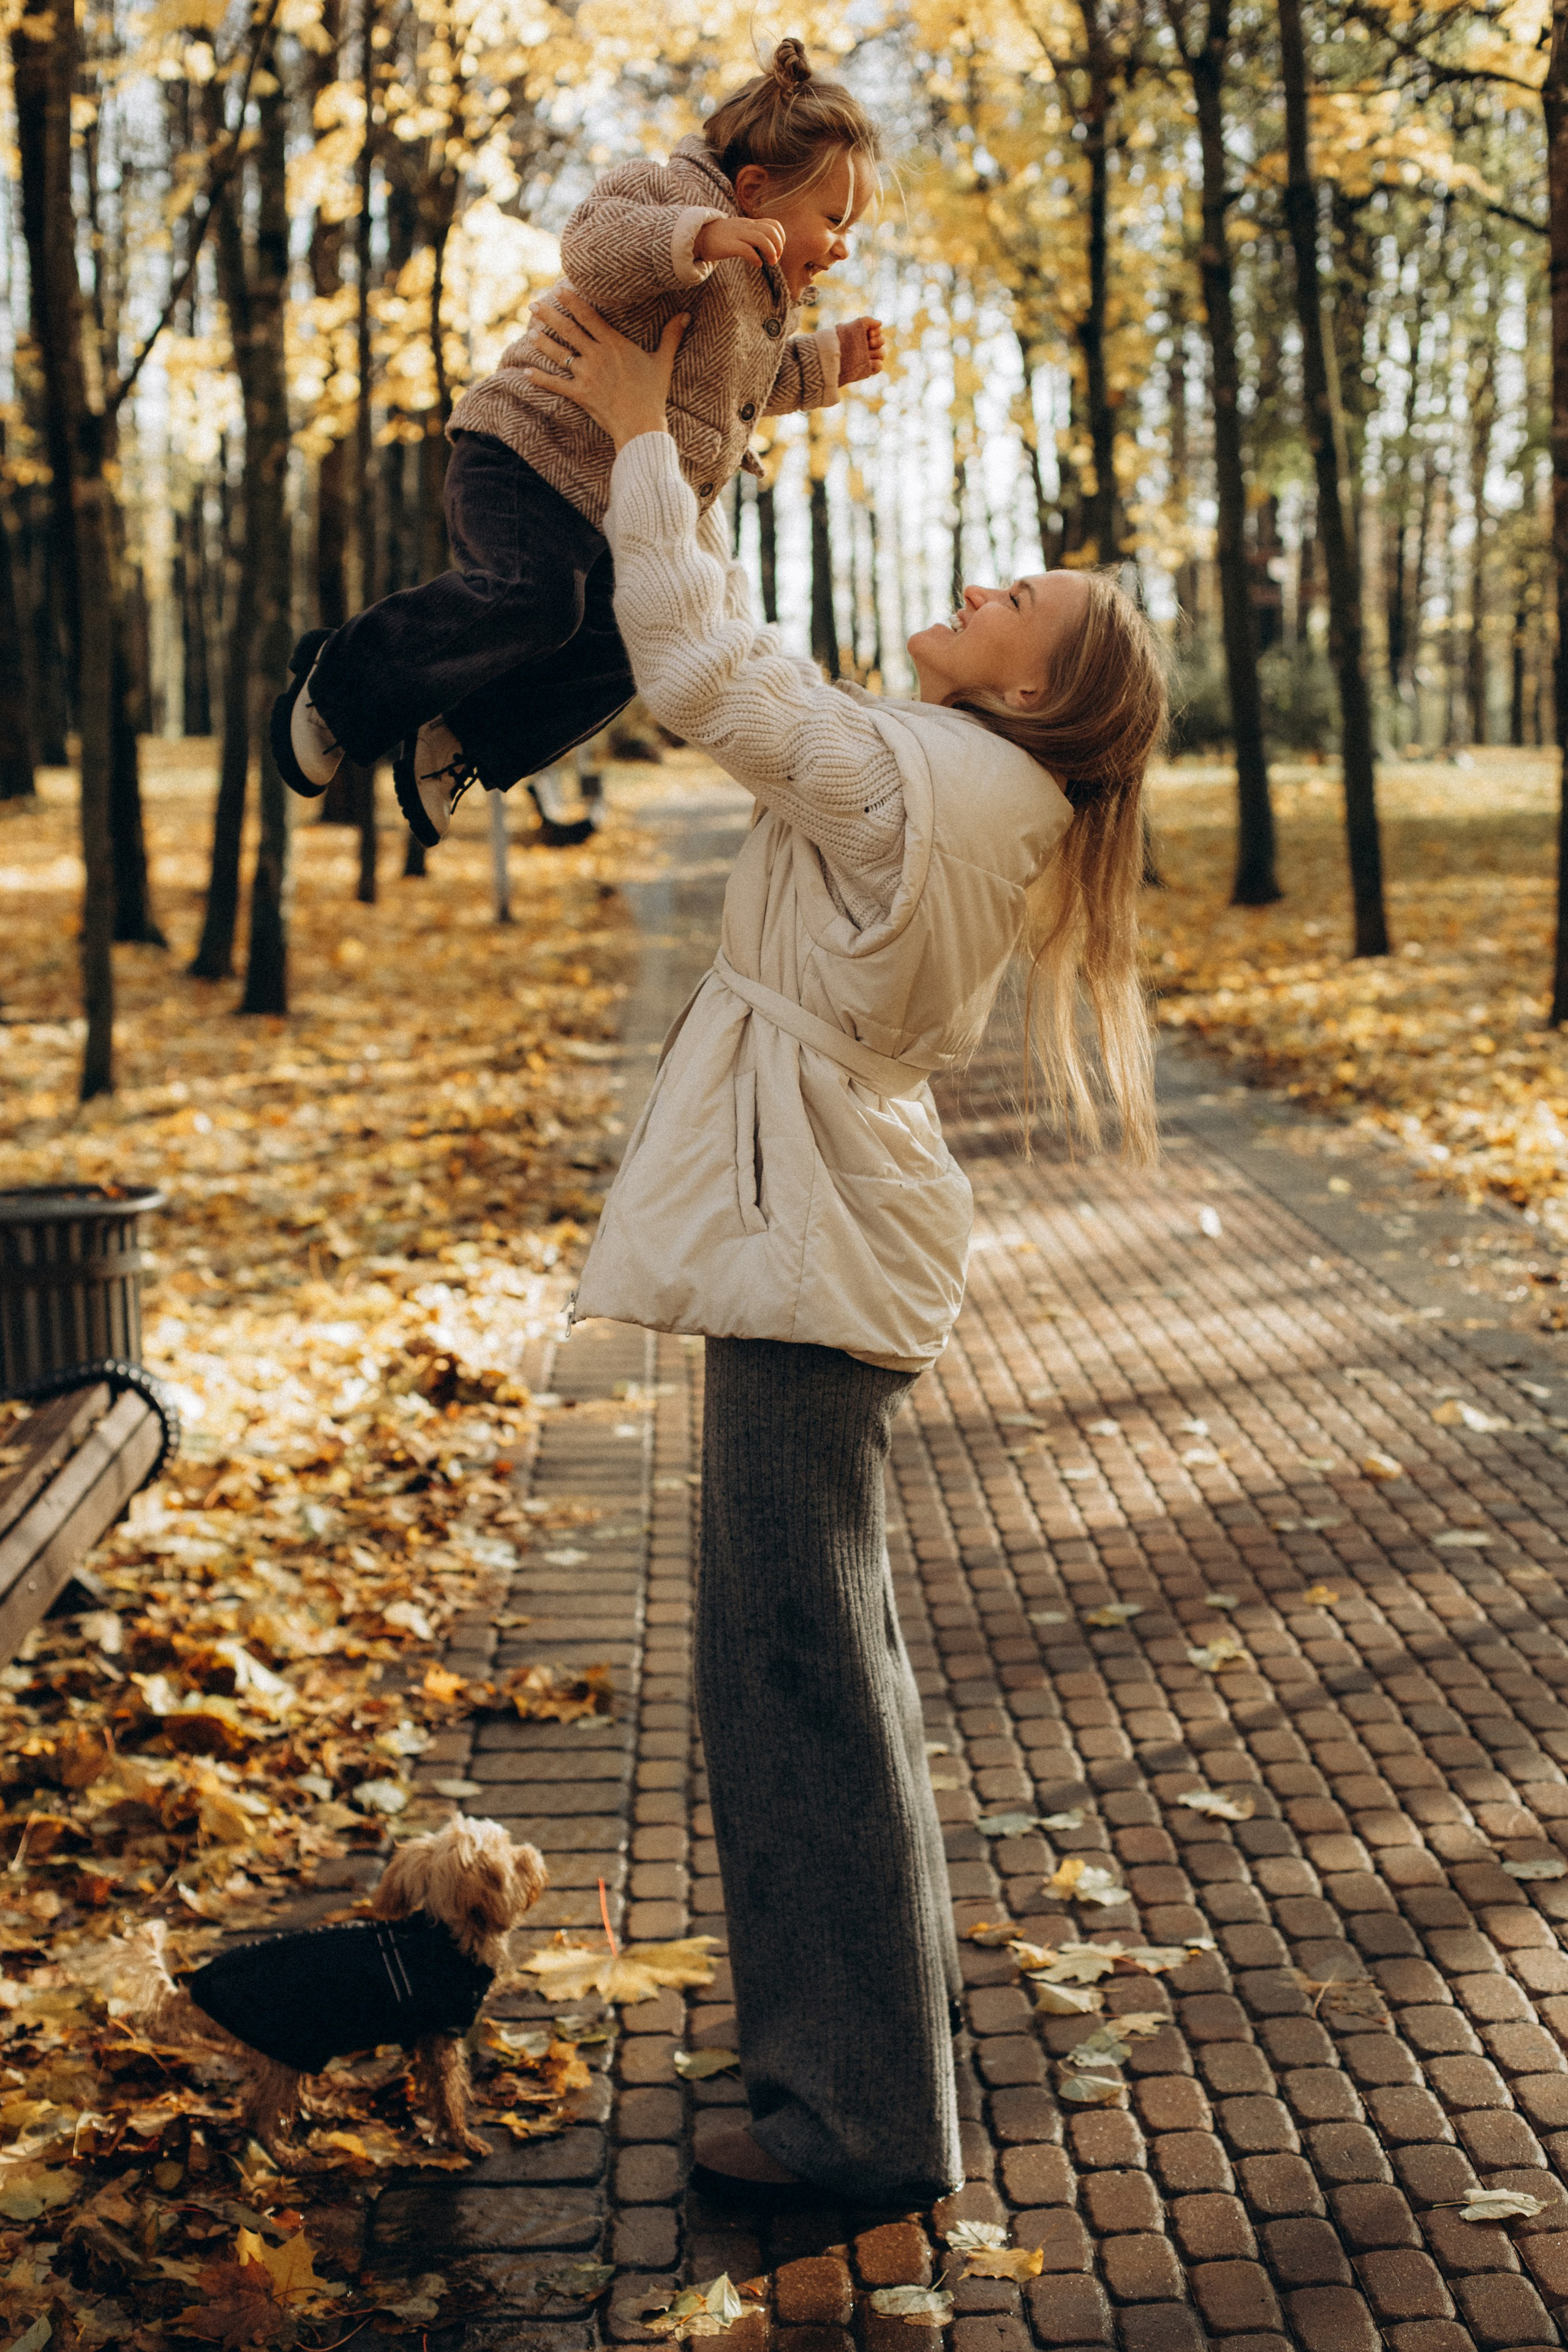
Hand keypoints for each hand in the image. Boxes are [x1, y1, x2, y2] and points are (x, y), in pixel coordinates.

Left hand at [521, 293, 688, 451]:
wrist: (642, 425)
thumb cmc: (653, 393)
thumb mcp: (663, 362)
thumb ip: (671, 336)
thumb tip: (686, 315)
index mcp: (614, 344)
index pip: (589, 316)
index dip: (572, 301)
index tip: (559, 289)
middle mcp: (597, 355)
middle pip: (568, 330)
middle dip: (549, 315)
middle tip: (533, 303)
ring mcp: (586, 375)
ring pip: (559, 354)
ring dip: (543, 342)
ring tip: (531, 331)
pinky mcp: (580, 394)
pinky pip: (556, 384)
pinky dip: (540, 379)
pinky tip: (526, 372)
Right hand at [695, 215, 785, 268]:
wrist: (697, 236)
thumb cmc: (719, 239)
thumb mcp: (738, 233)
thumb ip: (751, 236)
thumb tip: (767, 248)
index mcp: (749, 224)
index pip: (773, 224)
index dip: (780, 238)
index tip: (778, 250)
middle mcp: (745, 227)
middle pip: (771, 231)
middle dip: (779, 246)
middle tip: (776, 259)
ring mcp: (737, 235)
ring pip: (762, 238)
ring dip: (771, 251)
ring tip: (771, 263)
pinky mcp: (728, 245)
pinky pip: (747, 249)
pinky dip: (756, 258)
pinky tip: (757, 264)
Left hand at [837, 315, 885, 385]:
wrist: (833, 357)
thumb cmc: (842, 340)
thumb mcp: (854, 326)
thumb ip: (868, 321)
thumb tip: (880, 323)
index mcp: (862, 335)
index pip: (877, 332)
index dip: (876, 332)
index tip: (870, 333)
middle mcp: (865, 346)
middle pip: (881, 342)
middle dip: (878, 341)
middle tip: (870, 343)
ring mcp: (867, 358)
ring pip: (881, 353)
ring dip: (876, 352)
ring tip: (866, 354)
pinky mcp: (866, 369)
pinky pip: (879, 366)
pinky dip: (877, 364)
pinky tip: (870, 362)